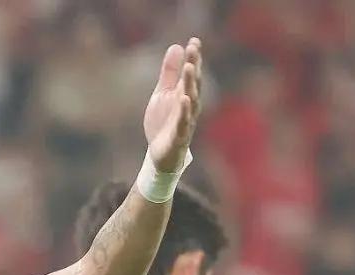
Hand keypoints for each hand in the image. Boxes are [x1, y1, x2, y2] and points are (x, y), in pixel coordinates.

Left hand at [143, 37, 202, 172]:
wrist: (160, 154)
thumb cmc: (164, 122)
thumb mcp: (163, 94)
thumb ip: (170, 73)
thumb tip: (177, 46)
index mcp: (185, 94)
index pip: (191, 74)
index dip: (193, 57)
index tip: (194, 40)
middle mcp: (189, 106)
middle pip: (193, 84)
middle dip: (193, 66)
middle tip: (193, 49)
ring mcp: (186, 121)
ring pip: (191, 101)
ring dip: (190, 84)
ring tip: (189, 67)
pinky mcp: (179, 136)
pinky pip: (183, 123)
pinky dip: (184, 111)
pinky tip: (183, 99)